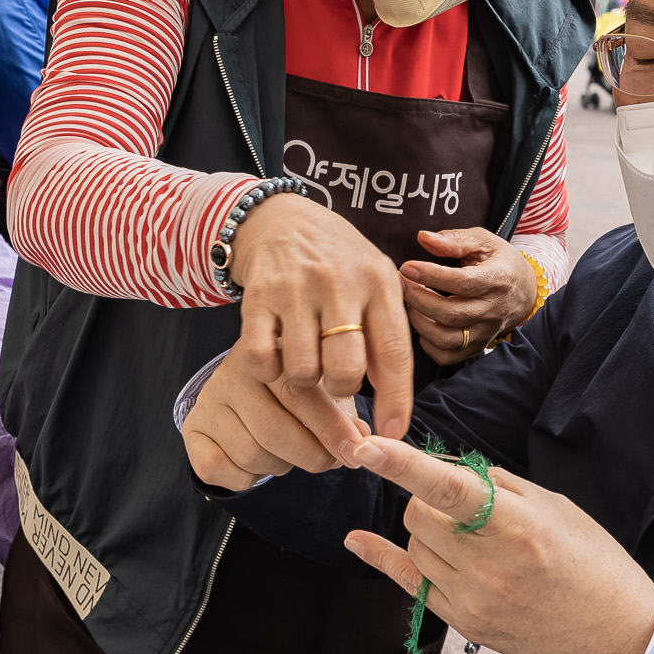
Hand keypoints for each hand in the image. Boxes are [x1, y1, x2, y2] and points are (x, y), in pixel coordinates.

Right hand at [182, 349, 367, 491]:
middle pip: (274, 431)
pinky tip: (259, 464)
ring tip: (293, 455)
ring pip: (252, 454)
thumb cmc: (294, 390)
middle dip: (313, 456)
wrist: (245, 388)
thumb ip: (344, 410)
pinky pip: (221, 470)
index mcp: (269, 352)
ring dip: (281, 466)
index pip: (300, 393)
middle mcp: (232, 372)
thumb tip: (363, 441)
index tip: (357, 451)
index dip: (333, 428)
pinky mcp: (192, 429)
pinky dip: (246, 478)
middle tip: (333, 462)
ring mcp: (208, 400)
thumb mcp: (322, 388)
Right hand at [228, 193, 416, 438]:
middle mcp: (339, 282)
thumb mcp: (374, 284)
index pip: (395, 352)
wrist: (280, 219)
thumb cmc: (337, 262)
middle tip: (335, 378)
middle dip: (342, 388)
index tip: (393, 434)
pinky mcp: (257, 297)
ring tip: (305, 358)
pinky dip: (269, 370)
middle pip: (346, 369)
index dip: (396, 401)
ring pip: (303, 371)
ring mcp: (296, 288)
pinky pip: (263, 360)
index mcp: (378, 281)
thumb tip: (393, 408)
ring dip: (304, 378)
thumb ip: (385, 337)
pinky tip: (276, 354)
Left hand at [341, 435, 653, 653]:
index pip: (446, 488)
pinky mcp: (463, 624)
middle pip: (418, 513)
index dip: (401, 464)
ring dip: (430, 531)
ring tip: (473, 539)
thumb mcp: (556, 508)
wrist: (616, 641)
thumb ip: (498, 486)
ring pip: (414, 544)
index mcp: (516, 527)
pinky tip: (359, 540)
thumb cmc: (595, 566)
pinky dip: (387, 558)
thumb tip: (448, 470)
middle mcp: (487, 566)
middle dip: (430, 498)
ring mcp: (471, 600)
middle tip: (465, 504)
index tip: (366, 445)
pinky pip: (410, 581)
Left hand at [401, 229, 539, 365]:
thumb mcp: (482, 241)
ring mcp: (485, 332)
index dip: (430, 276)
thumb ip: (454, 240)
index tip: (406, 267)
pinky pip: (447, 356)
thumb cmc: (499, 261)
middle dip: (418, 299)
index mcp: (498, 279)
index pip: (462, 282)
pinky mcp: (477, 346)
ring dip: (420, 322)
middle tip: (401, 283)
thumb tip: (423, 237)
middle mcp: (493, 310)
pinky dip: (428, 343)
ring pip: (446, 339)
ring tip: (410, 302)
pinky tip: (423, 322)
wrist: (524, 290)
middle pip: (450, 313)